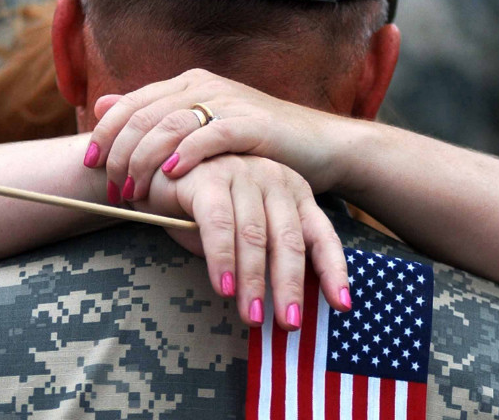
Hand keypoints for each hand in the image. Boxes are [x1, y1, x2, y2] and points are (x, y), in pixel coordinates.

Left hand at [83, 69, 350, 202]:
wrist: (320, 146)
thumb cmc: (257, 148)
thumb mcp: (202, 131)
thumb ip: (156, 120)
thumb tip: (104, 105)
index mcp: (186, 84)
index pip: (129, 103)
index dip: (103, 133)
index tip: (89, 165)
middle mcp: (203, 85)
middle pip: (141, 116)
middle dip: (118, 155)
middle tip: (113, 190)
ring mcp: (227, 101)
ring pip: (167, 126)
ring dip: (143, 162)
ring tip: (133, 192)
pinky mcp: (251, 123)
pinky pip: (208, 136)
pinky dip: (184, 155)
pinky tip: (170, 176)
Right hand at [135, 154, 350, 330]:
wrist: (156, 173)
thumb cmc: (205, 208)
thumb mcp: (245, 232)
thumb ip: (266, 256)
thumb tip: (286, 305)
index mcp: (293, 192)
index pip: (321, 235)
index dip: (333, 271)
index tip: (341, 305)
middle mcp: (274, 179)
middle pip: (289, 241)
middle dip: (290, 287)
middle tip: (288, 324)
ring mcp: (242, 174)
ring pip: (254, 236)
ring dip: (254, 281)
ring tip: (253, 316)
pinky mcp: (209, 178)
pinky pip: (218, 224)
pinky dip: (222, 259)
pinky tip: (223, 287)